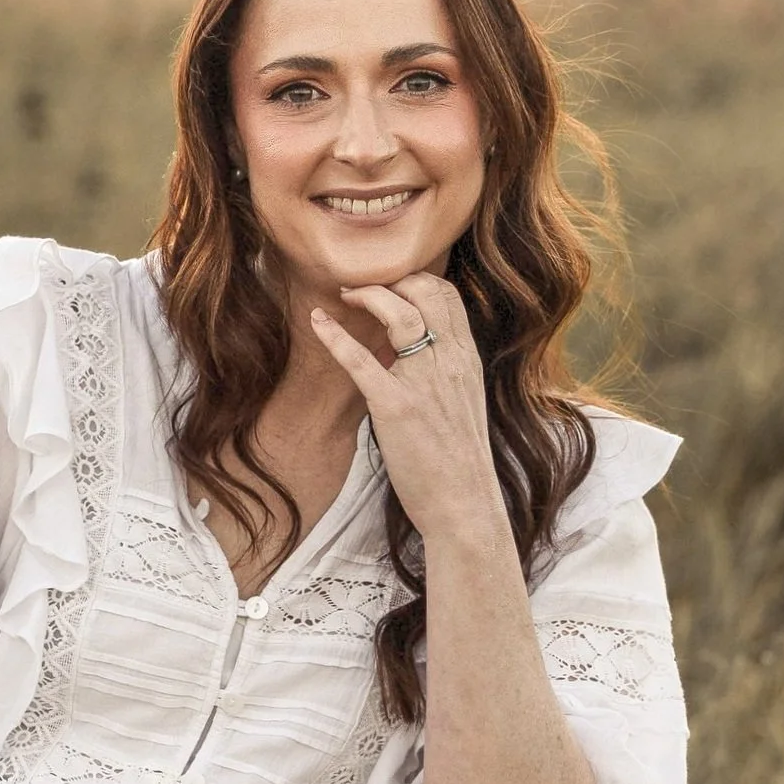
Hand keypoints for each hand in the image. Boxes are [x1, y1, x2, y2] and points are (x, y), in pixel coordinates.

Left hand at [308, 270, 507, 553]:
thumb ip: (443, 373)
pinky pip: (361, 359)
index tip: (392, 284)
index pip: (447, 296)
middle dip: (390, 279)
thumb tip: (412, 357)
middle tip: (361, 286)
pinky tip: (317, 322)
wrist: (464, 504)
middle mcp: (449, 361)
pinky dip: (335, 337)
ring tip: (344, 295)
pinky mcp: (395, 406)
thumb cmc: (459, 462)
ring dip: (367, 295)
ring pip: (398, 313)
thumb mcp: (463, 404)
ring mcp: (422, 381)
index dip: (417, 280)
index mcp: (466, 359)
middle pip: (424, 291)